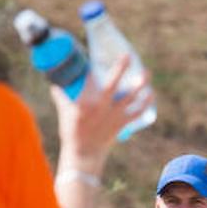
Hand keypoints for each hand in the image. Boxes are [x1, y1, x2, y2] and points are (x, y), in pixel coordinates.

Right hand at [50, 56, 153, 173]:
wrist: (84, 154)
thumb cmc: (72, 133)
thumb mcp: (64, 112)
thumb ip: (60, 97)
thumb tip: (55, 83)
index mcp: (85, 102)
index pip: (90, 78)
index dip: (93, 64)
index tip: (97, 53)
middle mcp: (101, 106)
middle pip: (113, 83)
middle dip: (121, 68)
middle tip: (128, 55)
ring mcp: (113, 115)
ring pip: (130, 97)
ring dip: (140, 85)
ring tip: (146, 72)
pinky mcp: (121, 124)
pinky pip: (137, 112)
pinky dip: (145, 104)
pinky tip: (151, 94)